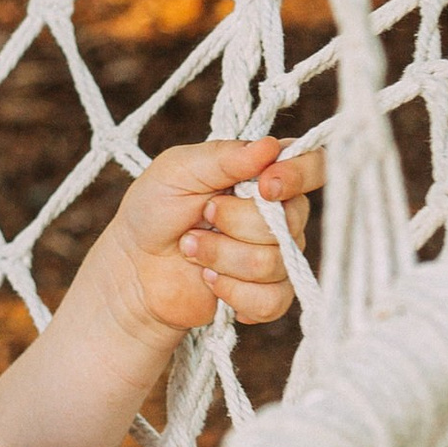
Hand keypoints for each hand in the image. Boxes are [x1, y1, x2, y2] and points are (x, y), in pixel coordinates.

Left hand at [95, 138, 323, 341]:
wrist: (133, 268)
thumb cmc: (154, 211)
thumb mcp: (177, 171)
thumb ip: (222, 157)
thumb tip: (270, 146)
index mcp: (264, 174)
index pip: (314, 166)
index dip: (299, 176)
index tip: (264, 186)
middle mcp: (280, 214)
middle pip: (290, 220)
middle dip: (233, 222)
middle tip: (201, 217)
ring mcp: (277, 256)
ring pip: (275, 261)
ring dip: (221, 256)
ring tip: (192, 248)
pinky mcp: (267, 295)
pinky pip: (271, 300)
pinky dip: (231, 292)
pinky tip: (209, 280)